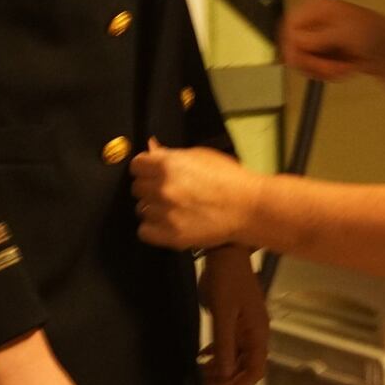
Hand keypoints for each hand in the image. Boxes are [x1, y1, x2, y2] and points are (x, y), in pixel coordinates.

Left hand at [131, 141, 262, 250]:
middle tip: (168, 191)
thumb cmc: (228, 176)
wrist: (248, 207)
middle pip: (137, 188)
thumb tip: (150, 148)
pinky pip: (145, 231)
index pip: (137, 165)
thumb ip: (171, 154)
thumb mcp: (200, 156)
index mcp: (168, 165)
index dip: (146, 168)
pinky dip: (154, 228)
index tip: (154, 172)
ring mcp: (164, 214)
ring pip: (141, 210)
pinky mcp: (170, 236)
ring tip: (172, 208)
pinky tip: (169, 223)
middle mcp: (161, 188)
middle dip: (150, 188)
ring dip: (153, 208)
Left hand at [198, 245, 268, 384]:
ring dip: (221, 367)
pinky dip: (219, 353)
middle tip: (204, 383)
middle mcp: (256, 333)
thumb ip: (225, 345)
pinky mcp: (236, 319)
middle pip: (246, 366)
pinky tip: (203, 355)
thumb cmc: (227, 282)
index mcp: (258, 333)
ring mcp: (246, 326)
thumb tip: (225, 375)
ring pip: (236, 356)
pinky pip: (230, 344)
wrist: (226, 253)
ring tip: (200, 371)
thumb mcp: (223, 314)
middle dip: (226, 378)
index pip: (255, 370)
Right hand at [280, 0, 384, 82]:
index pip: (289, 26)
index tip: (303, 58)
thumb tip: (297, 43)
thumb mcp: (344, 32)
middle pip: (291, 47)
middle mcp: (312, 22)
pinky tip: (343, 69)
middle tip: (330, 68)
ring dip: (321, 70)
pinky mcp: (321, 55)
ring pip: (300, 62)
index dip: (293, 44)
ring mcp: (316, 40)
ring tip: (341, 68)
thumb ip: (318, 38)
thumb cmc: (373, 34)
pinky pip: (311, 70)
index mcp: (316, 8)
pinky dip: (326, 74)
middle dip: (311, 62)